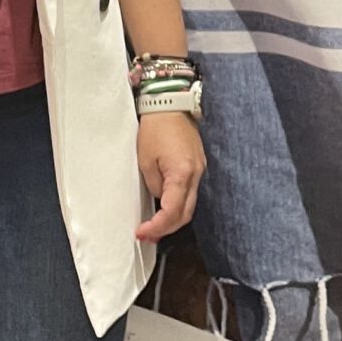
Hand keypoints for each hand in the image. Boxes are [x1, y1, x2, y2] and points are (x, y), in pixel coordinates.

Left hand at [134, 112, 204, 241]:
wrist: (171, 104)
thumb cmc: (155, 129)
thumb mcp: (145, 160)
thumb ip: (153, 184)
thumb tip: (158, 198)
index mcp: (182, 174)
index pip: (172, 212)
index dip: (157, 227)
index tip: (141, 233)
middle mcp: (196, 175)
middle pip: (186, 214)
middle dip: (166, 229)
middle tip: (147, 235)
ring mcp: (200, 170)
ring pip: (190, 205)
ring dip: (173, 219)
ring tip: (154, 226)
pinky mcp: (198, 166)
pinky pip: (190, 193)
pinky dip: (178, 205)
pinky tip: (165, 208)